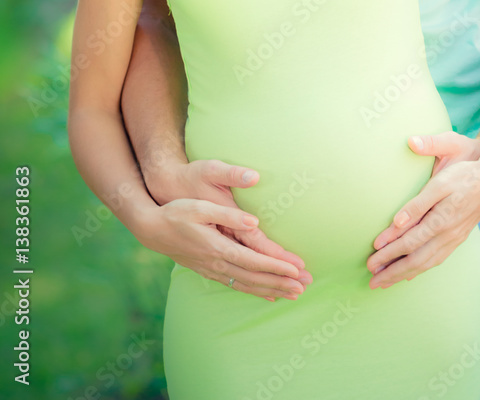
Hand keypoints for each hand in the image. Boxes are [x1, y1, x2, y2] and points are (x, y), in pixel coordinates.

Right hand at [143, 158, 312, 300]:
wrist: (152, 228)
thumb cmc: (177, 212)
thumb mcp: (200, 207)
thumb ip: (228, 215)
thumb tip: (254, 222)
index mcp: (217, 247)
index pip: (254, 260)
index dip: (276, 266)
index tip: (296, 270)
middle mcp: (216, 263)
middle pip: (254, 277)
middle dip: (281, 282)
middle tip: (304, 286)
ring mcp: (212, 270)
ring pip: (247, 285)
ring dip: (271, 290)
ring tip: (293, 294)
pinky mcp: (209, 271)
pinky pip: (237, 285)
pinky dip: (255, 291)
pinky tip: (268, 295)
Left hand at [367, 131, 479, 288]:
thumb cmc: (464, 174)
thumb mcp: (439, 183)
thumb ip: (417, 204)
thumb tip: (396, 222)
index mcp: (441, 221)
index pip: (409, 243)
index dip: (389, 253)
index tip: (371, 260)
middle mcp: (448, 235)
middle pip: (416, 260)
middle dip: (393, 272)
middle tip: (372, 281)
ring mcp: (455, 238)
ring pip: (426, 263)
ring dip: (405, 274)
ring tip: (386, 282)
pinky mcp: (459, 237)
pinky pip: (437, 259)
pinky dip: (422, 268)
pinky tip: (412, 273)